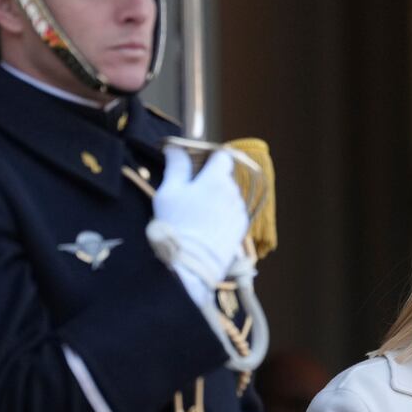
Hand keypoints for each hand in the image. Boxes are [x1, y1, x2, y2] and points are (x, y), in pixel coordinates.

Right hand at [149, 147, 248, 305]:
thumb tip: (175, 148)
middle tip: (192, 194)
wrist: (192, 264)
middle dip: (212, 181)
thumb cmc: (177, 224)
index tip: (199, 165)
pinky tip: (208, 227)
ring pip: (230, 197)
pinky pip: (233, 214)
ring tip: (199, 215)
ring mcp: (240, 212)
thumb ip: (177, 167)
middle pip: (225, 177)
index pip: (223, 156)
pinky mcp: (241, 229)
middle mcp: (233, 192)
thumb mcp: (169, 192)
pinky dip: (223, 216)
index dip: (212, 157)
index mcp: (216, 179)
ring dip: (218, 199)